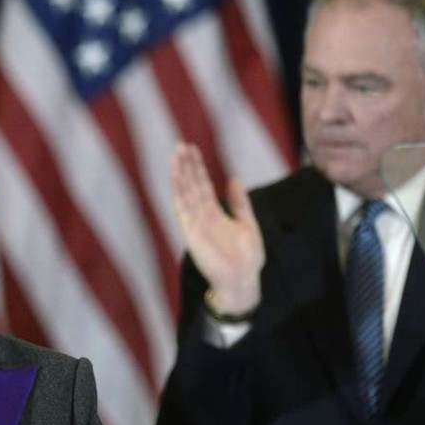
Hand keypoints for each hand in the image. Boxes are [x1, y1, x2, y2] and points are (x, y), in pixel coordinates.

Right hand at [171, 142, 264, 312]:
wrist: (243, 280)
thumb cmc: (247, 258)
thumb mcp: (247, 223)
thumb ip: (239, 202)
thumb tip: (234, 179)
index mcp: (214, 213)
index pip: (202, 184)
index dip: (197, 167)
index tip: (192, 148)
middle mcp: (201, 216)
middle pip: (191, 185)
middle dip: (186, 165)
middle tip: (180, 144)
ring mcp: (195, 224)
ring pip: (185, 193)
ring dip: (180, 174)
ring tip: (176, 154)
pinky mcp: (191, 233)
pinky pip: (182, 209)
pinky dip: (179, 192)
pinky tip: (176, 177)